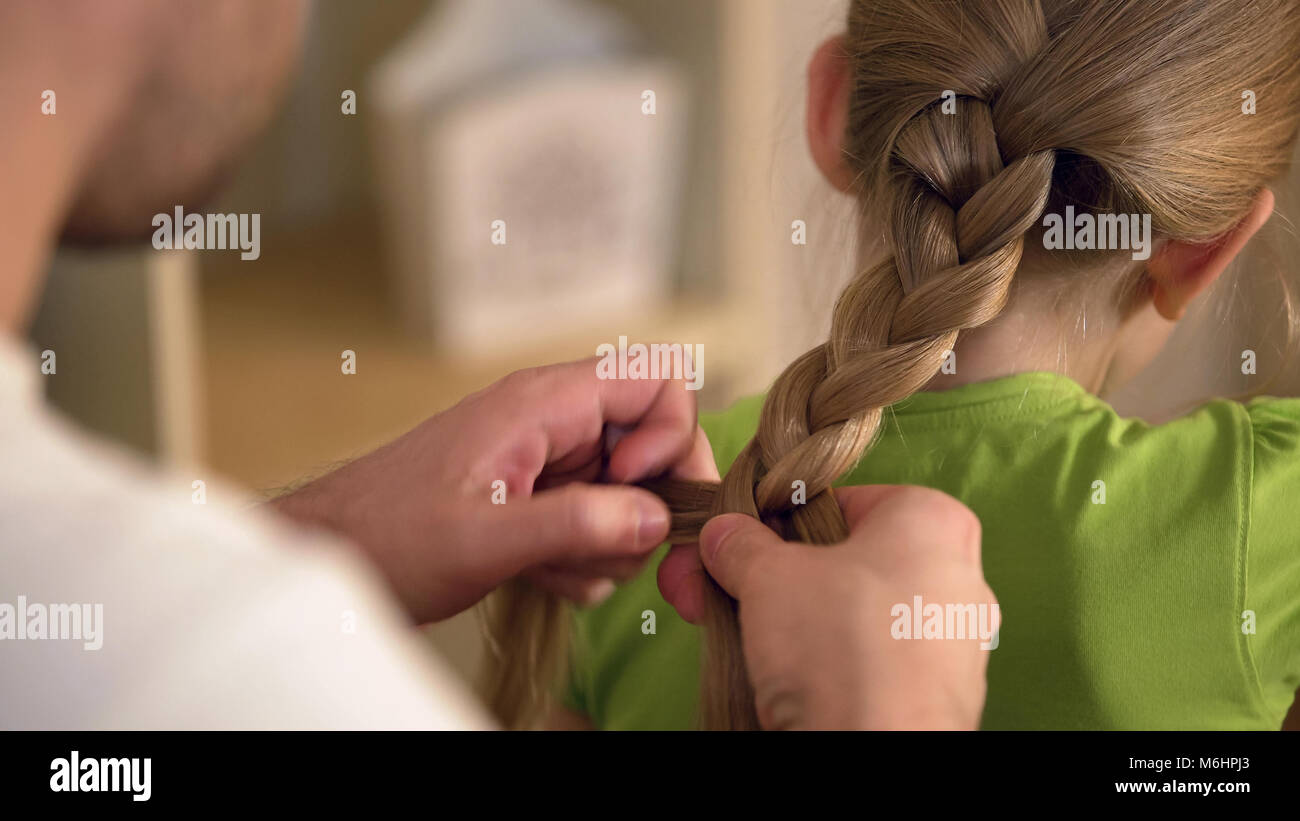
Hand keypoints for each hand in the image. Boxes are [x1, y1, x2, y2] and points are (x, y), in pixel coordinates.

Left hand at [273, 358, 716, 622]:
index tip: (634, 491)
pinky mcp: (535, 495)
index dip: (668, 436)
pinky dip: (581, 556)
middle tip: (606, 547)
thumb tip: (657, 516)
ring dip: (607, 541)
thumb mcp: (486, 537)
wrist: (332, 557)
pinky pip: (593, 519)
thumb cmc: (388, 536)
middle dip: (641, 505)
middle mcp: (551, 420)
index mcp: (543, 402)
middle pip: (651, 443)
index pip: (656, 378)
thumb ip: (578, 522)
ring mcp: (544, 458)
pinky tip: (537, 574)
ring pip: (626, 490)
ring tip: (550, 564)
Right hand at [659, 485, 996, 729]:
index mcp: (932, 520)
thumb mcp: (767, 574)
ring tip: (740, 637)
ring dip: (794, 622)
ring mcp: (953, 642)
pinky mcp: (938, 696)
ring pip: (854, 616)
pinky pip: (870, 664)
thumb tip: (724, 534)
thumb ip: (742, 544)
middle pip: (843, 561)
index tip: (739, 543)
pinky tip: (785, 679)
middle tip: (720, 588)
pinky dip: (828, 665)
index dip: (778, 521)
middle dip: (773, 577)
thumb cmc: (840, 647)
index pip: (842, 502)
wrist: (876, 753)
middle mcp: (957, 575)